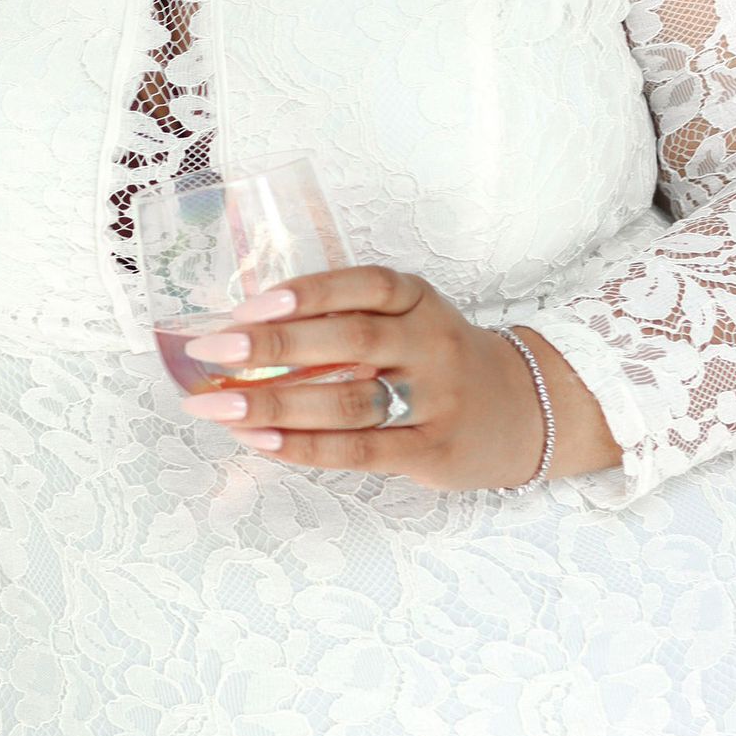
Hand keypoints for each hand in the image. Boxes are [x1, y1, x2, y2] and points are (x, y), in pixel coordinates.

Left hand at [176, 266, 601, 489]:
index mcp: (418, 299)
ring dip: (273, 404)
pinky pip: (360, 450)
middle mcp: (430, 343)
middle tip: (209, 350)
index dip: (306, 293)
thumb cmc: (436, 357)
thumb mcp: (408, 317)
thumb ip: (345, 318)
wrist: (525, 410)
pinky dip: (304, 447)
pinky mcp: (433, 451)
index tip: (246, 305)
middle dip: (272, 346)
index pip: (363, 285)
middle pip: (349, 342)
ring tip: (216, 405)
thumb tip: (244, 327)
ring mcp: (435, 400)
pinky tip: (259, 441)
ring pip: (348, 402)